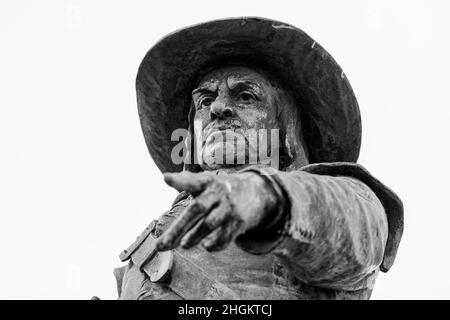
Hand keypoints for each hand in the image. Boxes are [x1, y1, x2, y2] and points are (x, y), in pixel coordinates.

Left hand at [155, 171, 279, 251]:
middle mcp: (218, 193)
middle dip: (177, 229)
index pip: (191, 181)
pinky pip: (225, 236)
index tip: (165, 178)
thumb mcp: (206, 180)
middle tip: (160, 245)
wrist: (256, 192)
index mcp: (207, 182)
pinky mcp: (239, 221)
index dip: (179, 180)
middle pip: (196, 209)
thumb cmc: (221, 189)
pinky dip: (215, 244)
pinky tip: (206, 246)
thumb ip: (186, 181)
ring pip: (209, 224)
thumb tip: (165, 178)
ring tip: (184, 245)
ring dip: (194, 236)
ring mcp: (229, 207)